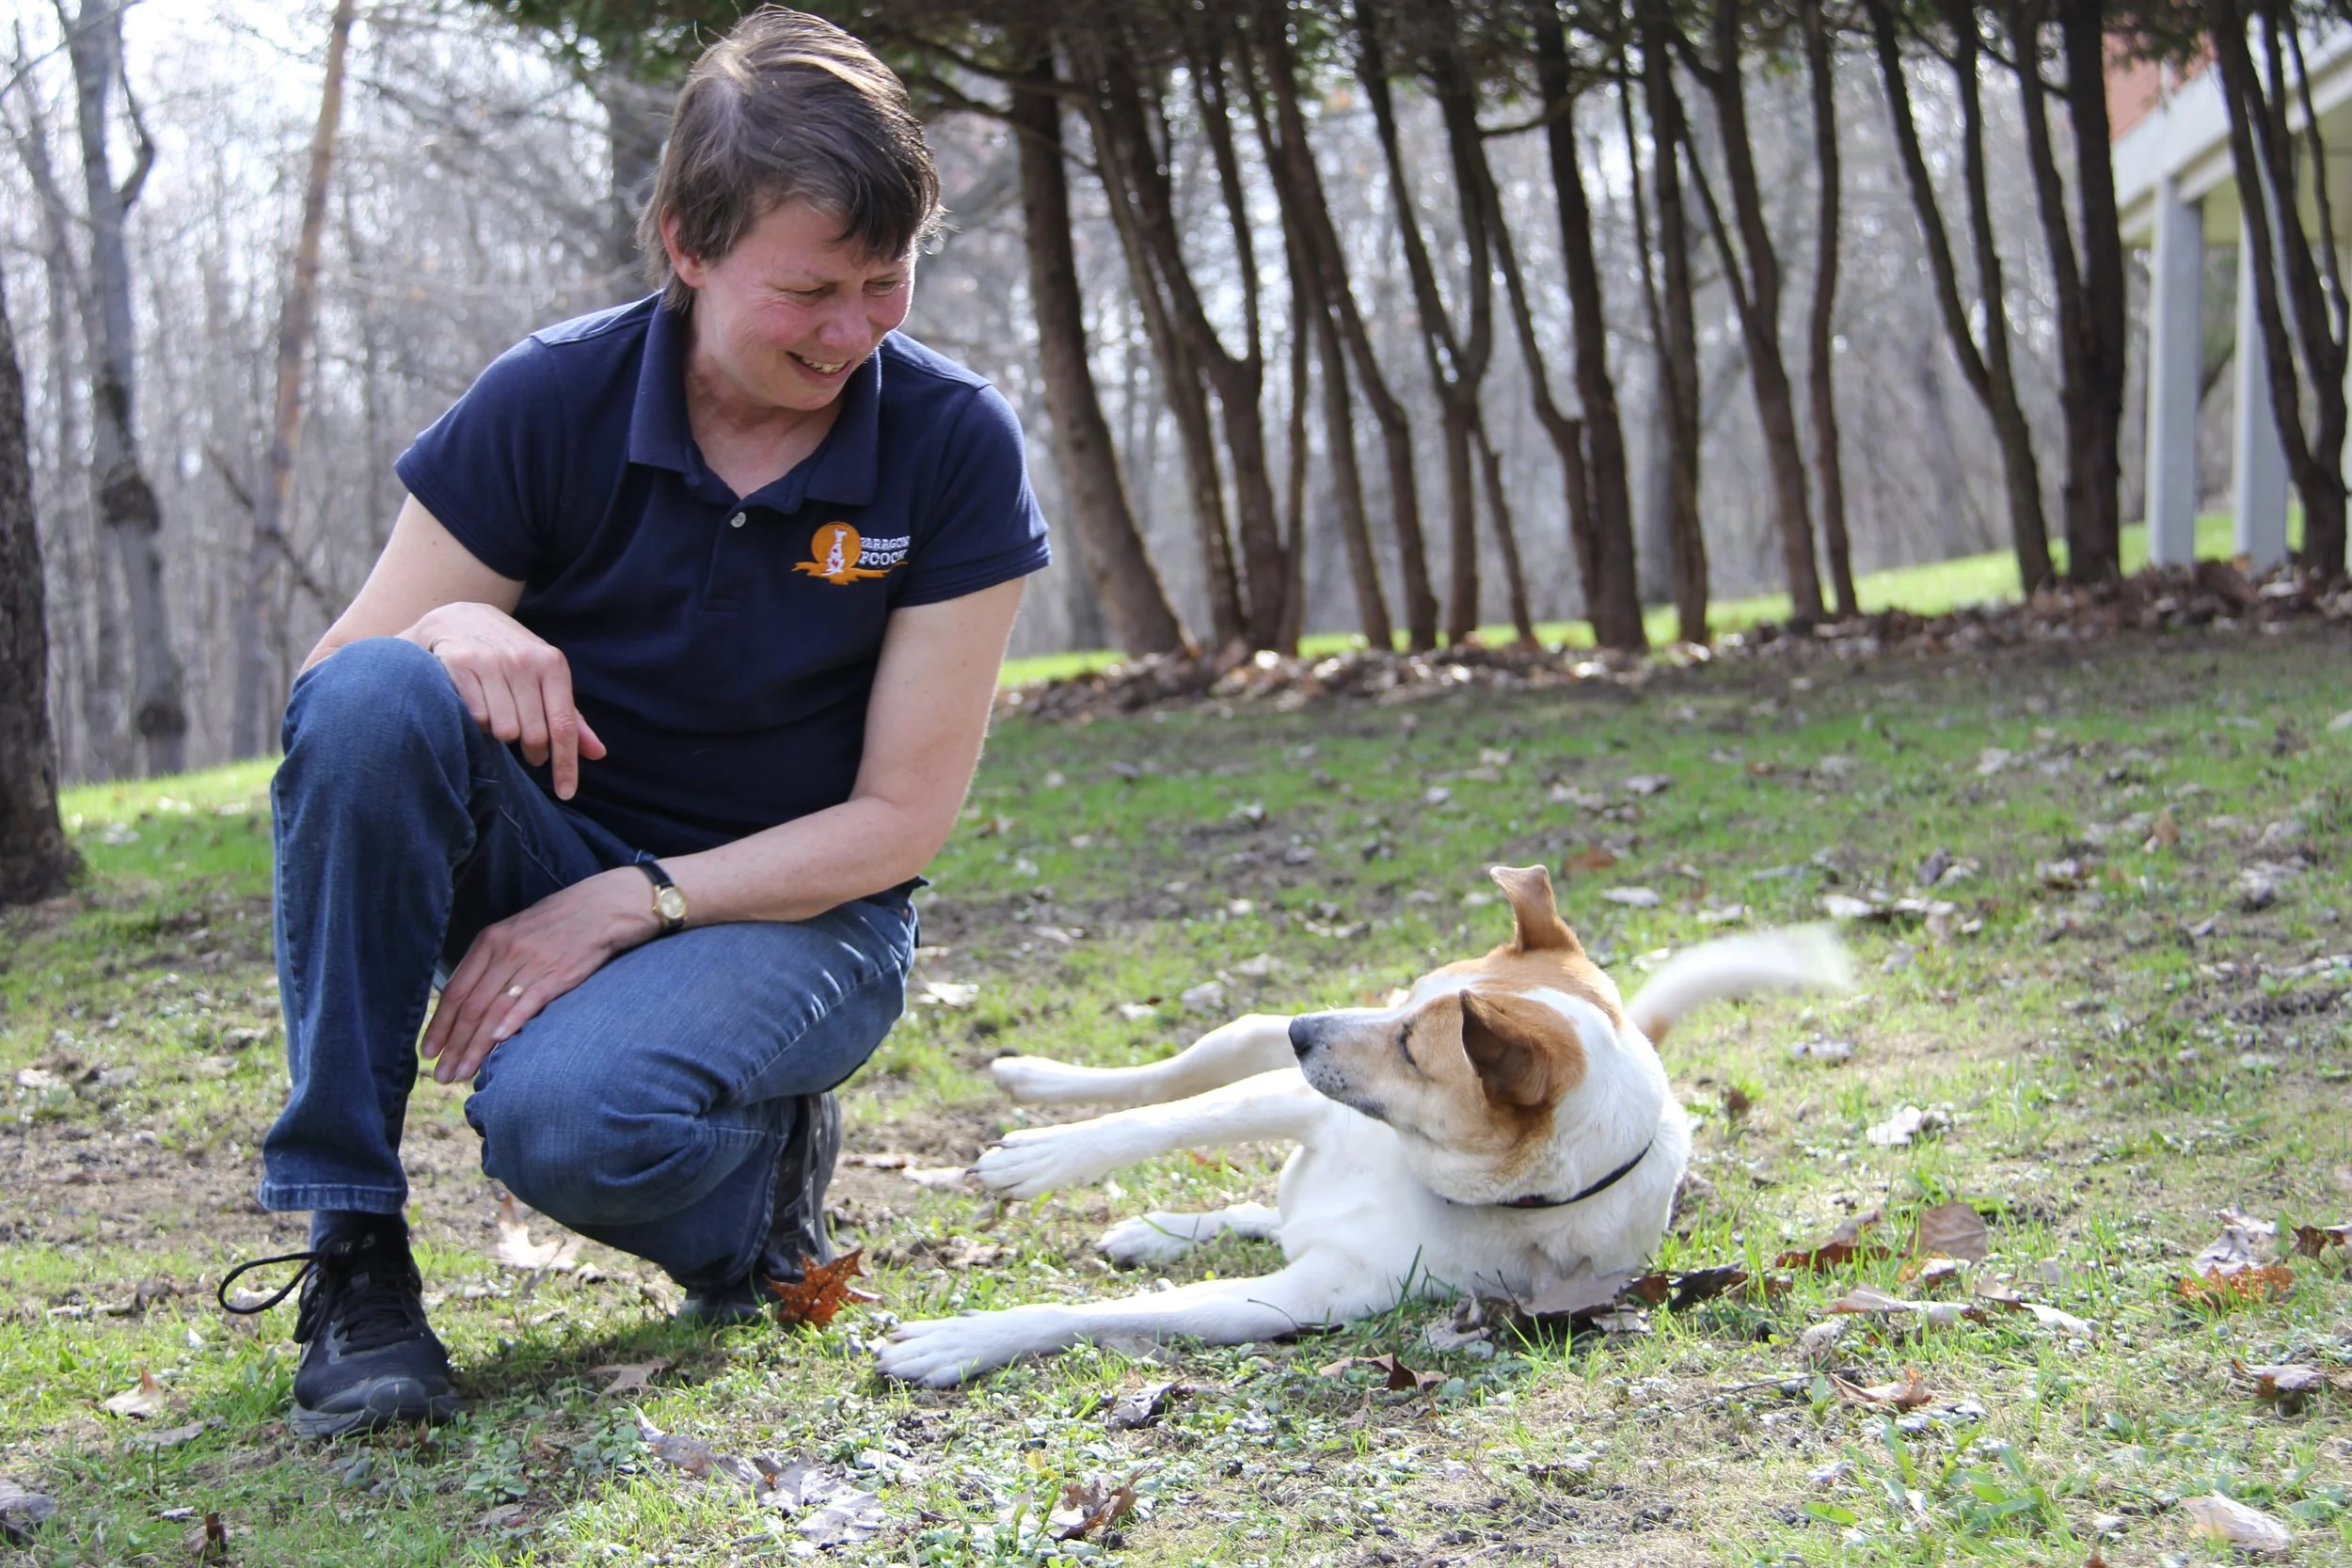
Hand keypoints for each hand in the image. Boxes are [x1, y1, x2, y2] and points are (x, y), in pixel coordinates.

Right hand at [407, 602, 606, 798]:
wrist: (460, 619)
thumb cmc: (511, 656)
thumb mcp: (546, 678)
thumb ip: (570, 717)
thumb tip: (598, 753)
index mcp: (553, 664)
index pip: (564, 725)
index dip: (566, 763)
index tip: (566, 792)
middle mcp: (524, 661)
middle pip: (534, 734)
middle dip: (533, 751)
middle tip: (527, 747)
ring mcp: (491, 662)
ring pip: (503, 730)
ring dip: (502, 734)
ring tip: (500, 716)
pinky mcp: (460, 665)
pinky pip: (475, 718)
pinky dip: (478, 723)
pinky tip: (478, 707)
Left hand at [419, 869, 658, 1084]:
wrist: (603, 907)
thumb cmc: (558, 922)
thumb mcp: (515, 932)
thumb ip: (492, 962)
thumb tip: (469, 999)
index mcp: (489, 942)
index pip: (455, 991)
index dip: (439, 1025)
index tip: (427, 1052)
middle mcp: (505, 952)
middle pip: (470, 1007)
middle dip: (452, 1045)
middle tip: (442, 1074)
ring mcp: (532, 963)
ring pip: (493, 1010)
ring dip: (475, 1046)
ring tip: (462, 1072)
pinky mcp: (559, 974)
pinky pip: (529, 1001)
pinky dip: (511, 1022)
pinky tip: (497, 1042)